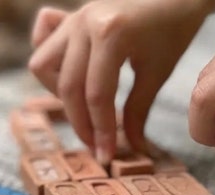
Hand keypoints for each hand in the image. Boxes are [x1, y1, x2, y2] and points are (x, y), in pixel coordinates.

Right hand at [28, 0, 209, 162]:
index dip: (100, 131)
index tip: (105, 156)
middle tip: (96, 145)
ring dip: (59, 93)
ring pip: (43, 65)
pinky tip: (69, 76)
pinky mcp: (69, 18)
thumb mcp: (157, 73)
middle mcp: (83, 23)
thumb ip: (137, 113)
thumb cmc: (172, 28)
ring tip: (83, 107)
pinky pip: (42, 41)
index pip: (97, 96)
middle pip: (68, 87)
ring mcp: (73, 19)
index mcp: (109, 34)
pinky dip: (50, 63)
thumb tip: (130, 149)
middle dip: (81, 123)